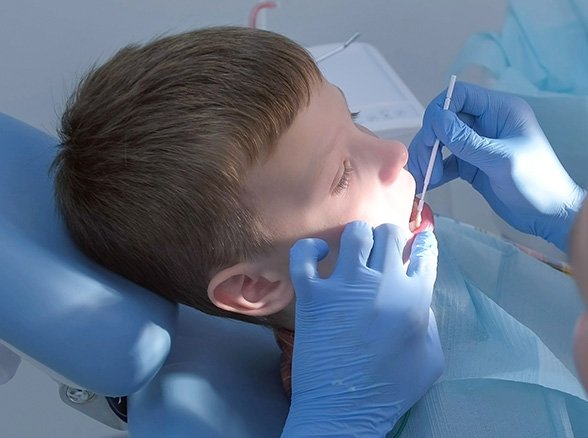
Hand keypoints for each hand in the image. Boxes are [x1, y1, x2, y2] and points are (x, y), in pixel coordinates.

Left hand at [282, 221, 441, 436]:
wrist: (344, 410)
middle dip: (389, 236)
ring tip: (354, 249)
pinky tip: (318, 256)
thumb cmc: (389, 389)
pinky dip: (310, 249)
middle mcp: (382, 284)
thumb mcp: (430, 359)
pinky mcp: (313, 295)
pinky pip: (304, 255)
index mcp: (414, 299)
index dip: (423, 243)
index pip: (424, 254)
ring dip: (357, 236)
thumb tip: (417, 299)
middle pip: (389, 234)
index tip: (417, 240)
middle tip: (382, 249)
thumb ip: (429, 322)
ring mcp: (345, 287)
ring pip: (354, 234)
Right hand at [408, 82, 585, 251]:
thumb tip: (436, 121)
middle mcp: (486, 122)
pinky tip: (428, 183)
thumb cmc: (536, 182)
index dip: (440, 111)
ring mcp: (477, 144)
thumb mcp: (500, 160)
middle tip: (424, 164)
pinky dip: (434, 171)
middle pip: (445, 119)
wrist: (547, 215)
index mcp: (500, 110)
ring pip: (441, 141)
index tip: (430, 136)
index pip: (460, 95)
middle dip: (429, 140)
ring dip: (428, 157)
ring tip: (425, 178)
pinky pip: (445, 161)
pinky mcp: (471, 164)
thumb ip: (466, 140)